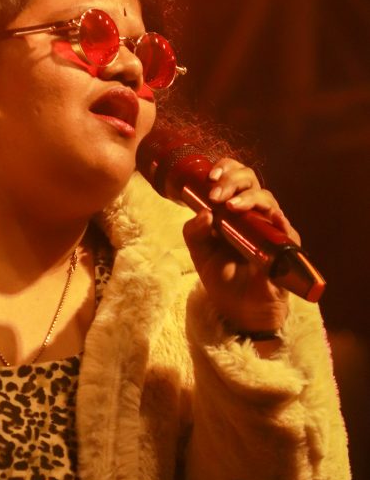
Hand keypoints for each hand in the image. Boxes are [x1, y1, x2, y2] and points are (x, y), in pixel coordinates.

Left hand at [182, 157, 298, 332]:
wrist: (242, 310)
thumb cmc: (224, 279)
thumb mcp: (201, 254)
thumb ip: (194, 233)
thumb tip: (203, 212)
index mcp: (231, 211)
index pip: (232, 178)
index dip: (223, 170)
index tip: (209, 177)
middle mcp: (252, 213)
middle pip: (249, 179)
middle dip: (231, 180)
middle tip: (216, 193)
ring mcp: (270, 226)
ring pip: (265, 196)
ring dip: (246, 197)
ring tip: (230, 206)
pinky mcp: (286, 242)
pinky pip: (282, 223)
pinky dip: (272, 217)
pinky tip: (261, 216)